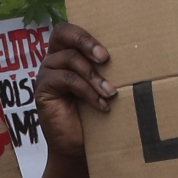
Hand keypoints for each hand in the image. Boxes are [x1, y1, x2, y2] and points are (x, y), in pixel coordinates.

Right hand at [36, 23, 115, 156]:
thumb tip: (134, 54)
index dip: (85, 35)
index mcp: (65, 53)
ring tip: (111, 92)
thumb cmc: (93, 116)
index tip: (107, 53)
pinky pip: (66, 80)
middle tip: (105, 58)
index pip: (68, 30)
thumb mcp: (101, 87)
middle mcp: (53, 60)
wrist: (77, 148)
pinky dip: (87, 92)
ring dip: (93, 75)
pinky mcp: (42, 91)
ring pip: (69, 59)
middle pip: (62, 33)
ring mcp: (45, 74)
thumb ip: (105, 69)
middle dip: (85, 41)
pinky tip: (102, 105)